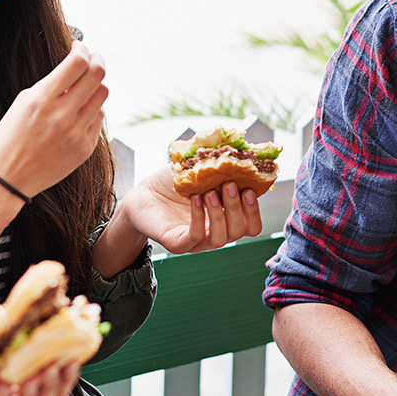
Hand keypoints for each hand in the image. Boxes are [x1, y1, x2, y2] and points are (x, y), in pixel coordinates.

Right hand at [0, 41, 107, 196]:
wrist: (8, 178)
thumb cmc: (11, 137)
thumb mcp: (23, 103)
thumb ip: (51, 84)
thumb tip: (76, 65)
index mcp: (41, 100)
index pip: (77, 63)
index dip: (82, 49)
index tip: (80, 47)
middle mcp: (61, 116)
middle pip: (97, 74)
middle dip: (97, 60)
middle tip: (93, 59)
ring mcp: (75, 134)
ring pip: (102, 95)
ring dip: (96, 85)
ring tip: (85, 87)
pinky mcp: (84, 149)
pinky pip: (98, 119)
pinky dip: (92, 110)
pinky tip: (79, 112)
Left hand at [118, 166, 262, 253]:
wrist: (143, 193)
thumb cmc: (174, 183)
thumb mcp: (200, 170)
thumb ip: (221, 165)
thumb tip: (245, 152)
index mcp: (225, 220)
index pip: (250, 226)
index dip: (253, 211)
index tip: (249, 189)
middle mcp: (213, 233)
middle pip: (238, 232)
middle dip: (237, 208)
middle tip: (230, 185)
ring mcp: (196, 242)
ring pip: (220, 239)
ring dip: (219, 214)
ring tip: (210, 192)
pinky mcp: (177, 243)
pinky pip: (194, 236)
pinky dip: (198, 217)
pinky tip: (195, 198)